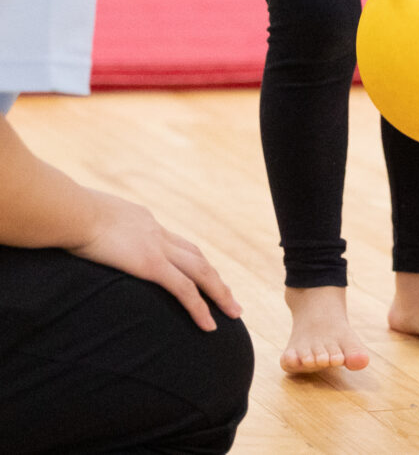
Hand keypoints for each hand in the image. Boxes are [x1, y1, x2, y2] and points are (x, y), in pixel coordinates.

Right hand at [68, 190, 241, 330]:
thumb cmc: (66, 215)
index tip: (200, 274)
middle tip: (230, 297)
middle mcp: (156, 231)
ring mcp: (156, 247)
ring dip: (219, 293)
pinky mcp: (150, 264)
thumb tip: (73, 234)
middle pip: (196, 256)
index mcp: (141, 219)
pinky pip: (183, 289)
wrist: (71, 211)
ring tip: (233, 312)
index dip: (190, 259)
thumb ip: (89, 228)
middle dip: (215, 277)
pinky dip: (200, 307)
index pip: (174, 241)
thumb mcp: (83, 218)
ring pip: (200, 272)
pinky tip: (210, 325)